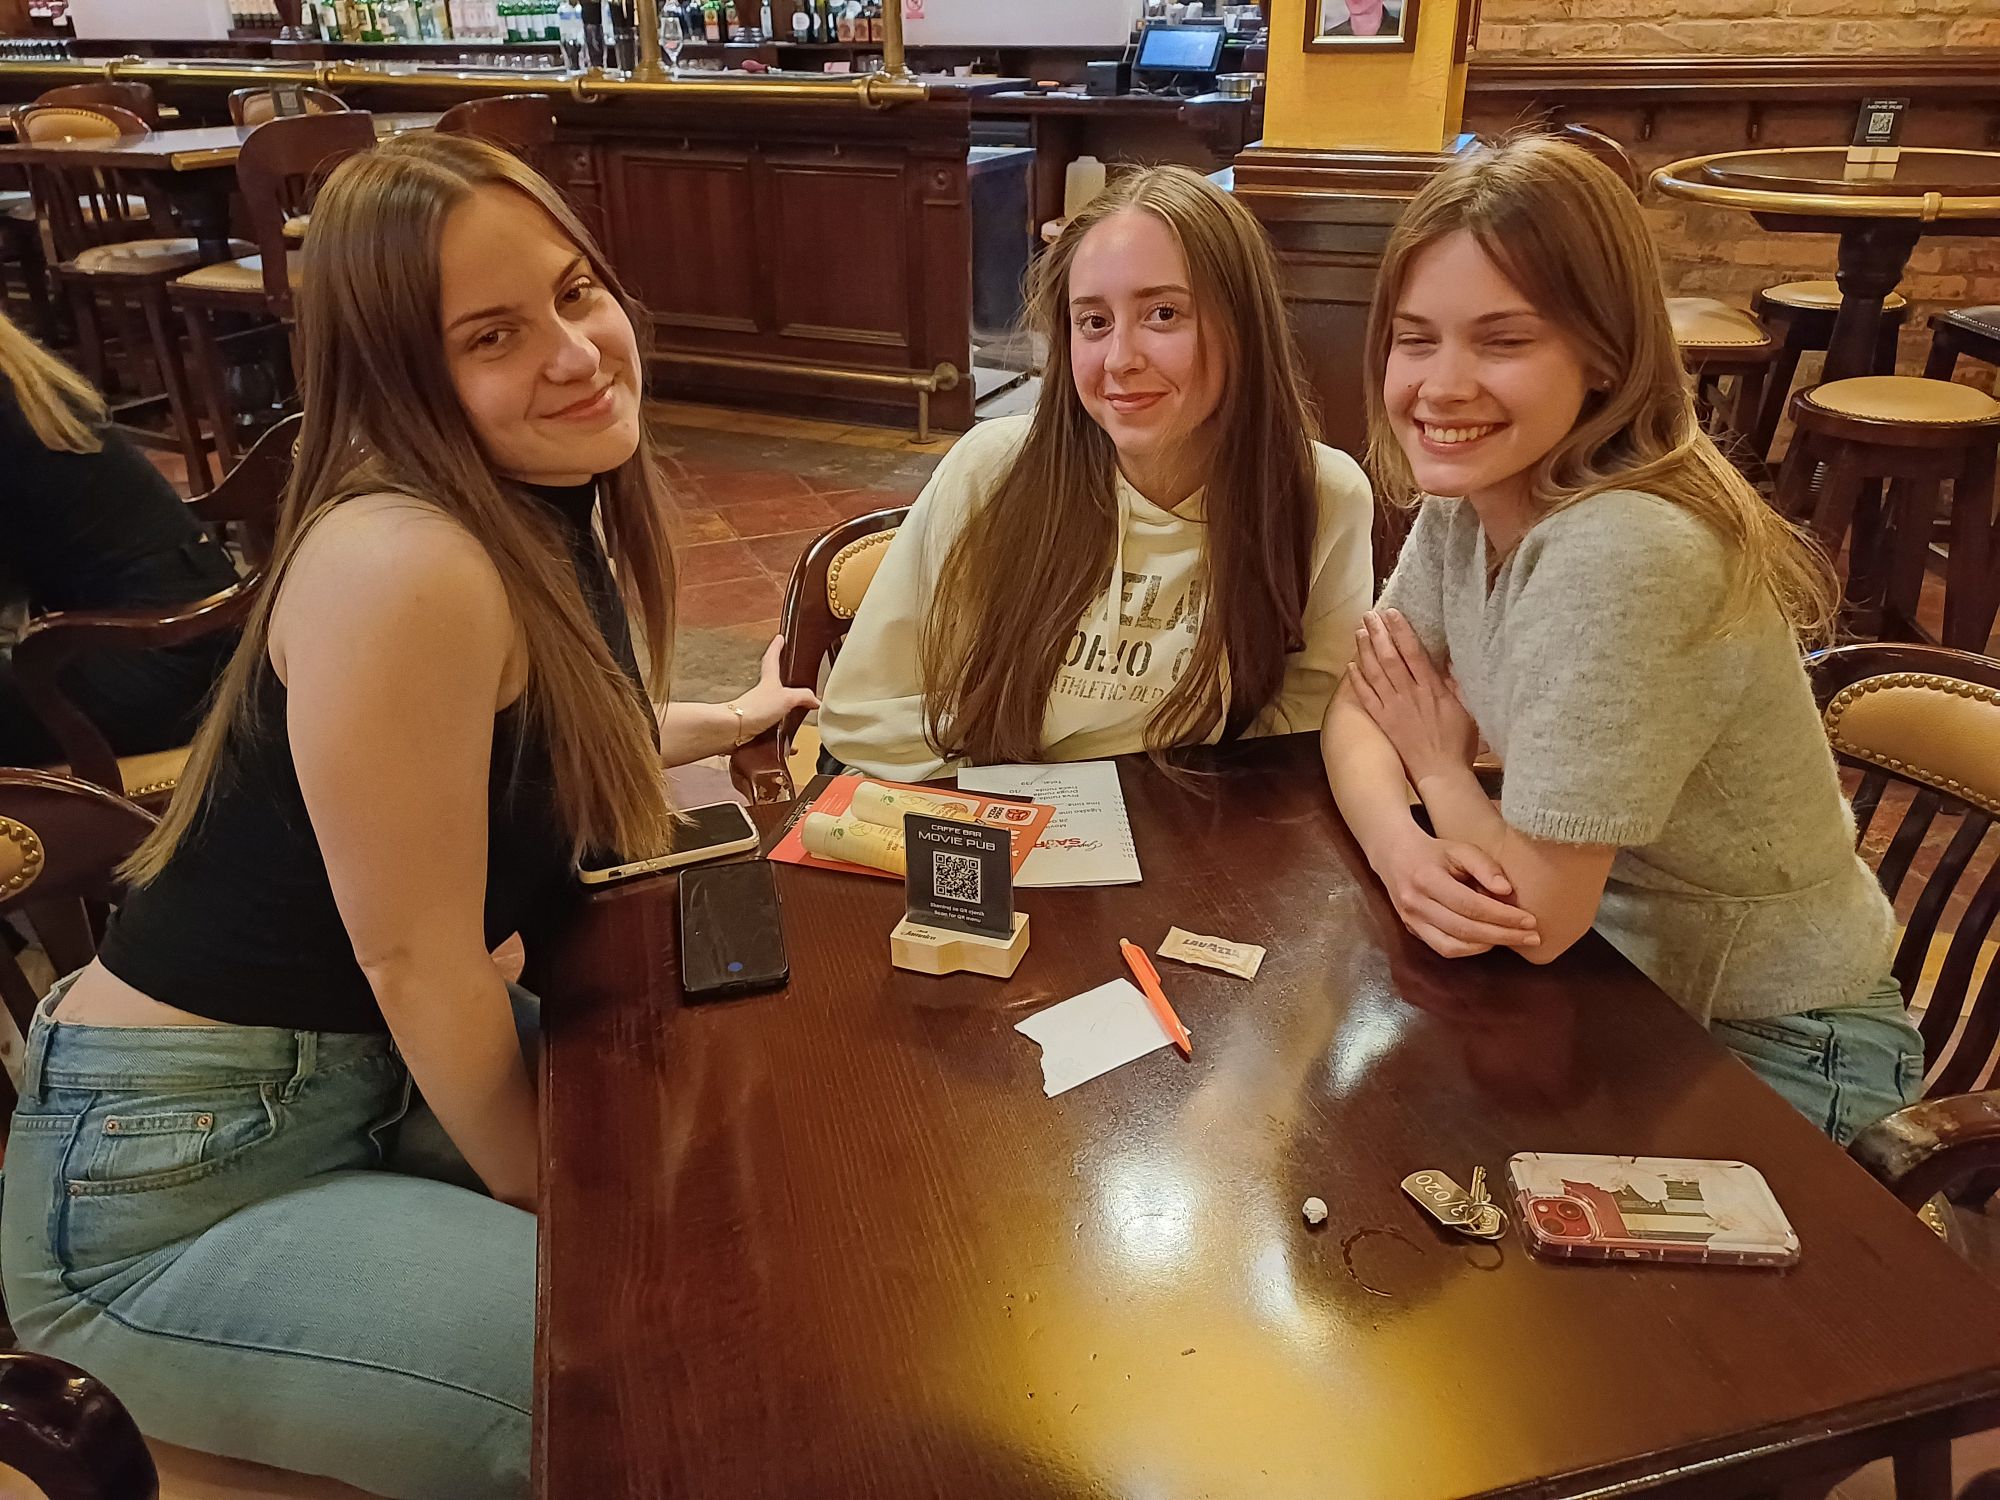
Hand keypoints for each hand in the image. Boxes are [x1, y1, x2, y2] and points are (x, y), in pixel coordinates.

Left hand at [729, 635, 818, 737]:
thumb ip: (803, 697)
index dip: (776, 648)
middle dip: (784, 685)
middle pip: (774, 686)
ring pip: (775, 711)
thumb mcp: (786, 698)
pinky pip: (772, 734)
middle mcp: (762, 695)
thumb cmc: (756, 709)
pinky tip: (790, 748)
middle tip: (795, 683)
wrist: (734, 730)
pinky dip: (783, 740)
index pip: (772, 659)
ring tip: (800, 721)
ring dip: (786, 715)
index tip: (780, 638)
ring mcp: (757, 712)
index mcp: (769, 682)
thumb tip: (816, 700)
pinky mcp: (754, 729)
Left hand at [1349, 609, 1478, 785]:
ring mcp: (1393, 708)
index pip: (1413, 653)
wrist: (1440, 773)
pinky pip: (1366, 698)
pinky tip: (1350, 666)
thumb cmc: (1457, 742)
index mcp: (1432, 689)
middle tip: (1369, 615)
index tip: (1392, 613)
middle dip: (1378, 634)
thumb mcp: (1465, 709)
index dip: (1401, 631)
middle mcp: (1409, 695)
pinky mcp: (1383, 722)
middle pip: (1389, 658)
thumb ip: (1453, 685)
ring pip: (1375, 674)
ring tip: (1359, 632)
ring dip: (1365, 651)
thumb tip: (1446, 662)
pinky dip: (1357, 681)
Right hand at [1372, 828, 1539, 958]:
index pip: (1471, 905)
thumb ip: (1485, 867)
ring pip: (1453, 945)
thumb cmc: (1435, 852)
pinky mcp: (1413, 931)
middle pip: (1465, 929)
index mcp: (1427, 879)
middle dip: (1503, 935)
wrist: (1395, 856)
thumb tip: (1506, 891)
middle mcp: (1416, 904)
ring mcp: (1412, 921)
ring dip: (1488, 946)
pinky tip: (1489, 942)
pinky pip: (1444, 948)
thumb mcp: (1461, 849)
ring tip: (1514, 940)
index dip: (1503, 916)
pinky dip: (1470, 949)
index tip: (1530, 920)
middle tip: (1532, 937)